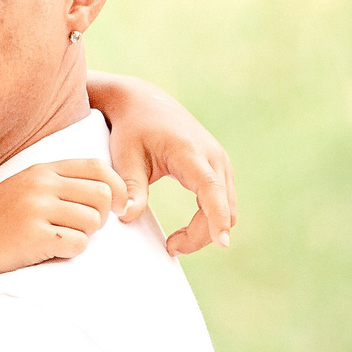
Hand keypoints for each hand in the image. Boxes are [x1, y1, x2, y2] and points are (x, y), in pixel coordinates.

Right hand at [0, 160, 117, 278]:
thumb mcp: (21, 189)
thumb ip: (56, 183)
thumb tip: (106, 190)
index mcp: (40, 171)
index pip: (97, 167)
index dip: (116, 187)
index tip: (116, 206)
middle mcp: (39, 185)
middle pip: (102, 194)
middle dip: (102, 216)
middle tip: (83, 229)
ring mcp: (35, 209)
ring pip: (93, 221)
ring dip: (85, 236)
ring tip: (60, 240)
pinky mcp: (34, 236)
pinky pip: (78, 243)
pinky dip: (69, 252)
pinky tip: (49, 252)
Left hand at [95, 74, 237, 254]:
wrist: (144, 103)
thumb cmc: (131, 129)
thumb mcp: (125, 156)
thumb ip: (130, 187)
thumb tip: (128, 216)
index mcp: (190, 152)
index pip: (210, 189)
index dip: (217, 216)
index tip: (222, 242)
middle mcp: (213, 156)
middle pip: (223, 205)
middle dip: (203, 234)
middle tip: (171, 248)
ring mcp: (219, 161)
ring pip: (227, 206)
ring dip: (206, 229)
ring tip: (174, 244)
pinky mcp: (217, 168)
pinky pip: (222, 200)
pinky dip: (209, 219)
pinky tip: (186, 231)